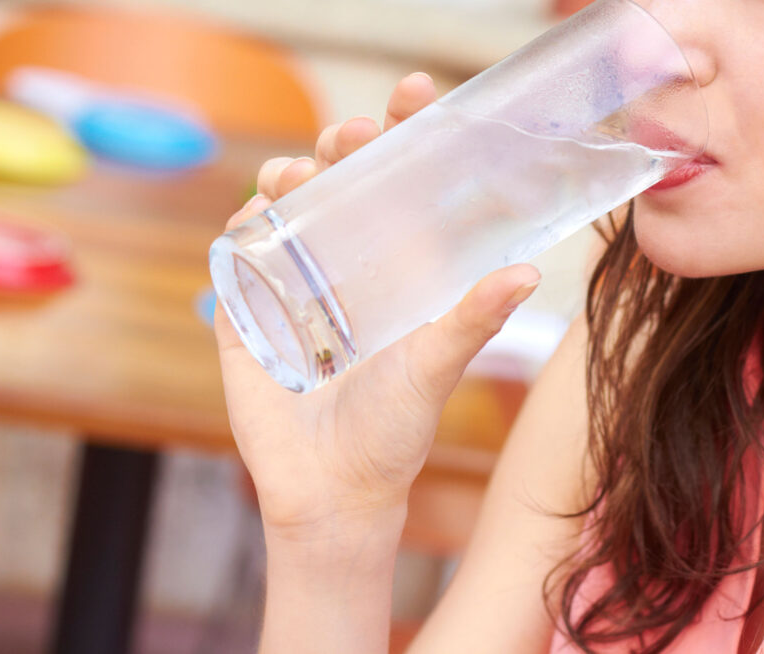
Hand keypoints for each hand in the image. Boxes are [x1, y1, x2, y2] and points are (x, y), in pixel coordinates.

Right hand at [216, 72, 540, 541]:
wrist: (332, 493)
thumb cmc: (392, 434)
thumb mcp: (435, 368)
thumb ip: (472, 321)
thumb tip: (525, 272)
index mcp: (393, 270)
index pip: (399, 186)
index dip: (403, 136)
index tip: (413, 95)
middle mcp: (344, 269)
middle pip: (338, 183)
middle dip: (340, 144)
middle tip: (350, 134)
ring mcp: (291, 288)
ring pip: (284, 208)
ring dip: (287, 176)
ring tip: (297, 175)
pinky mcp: (247, 314)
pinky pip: (238, 256)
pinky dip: (242, 227)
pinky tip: (253, 217)